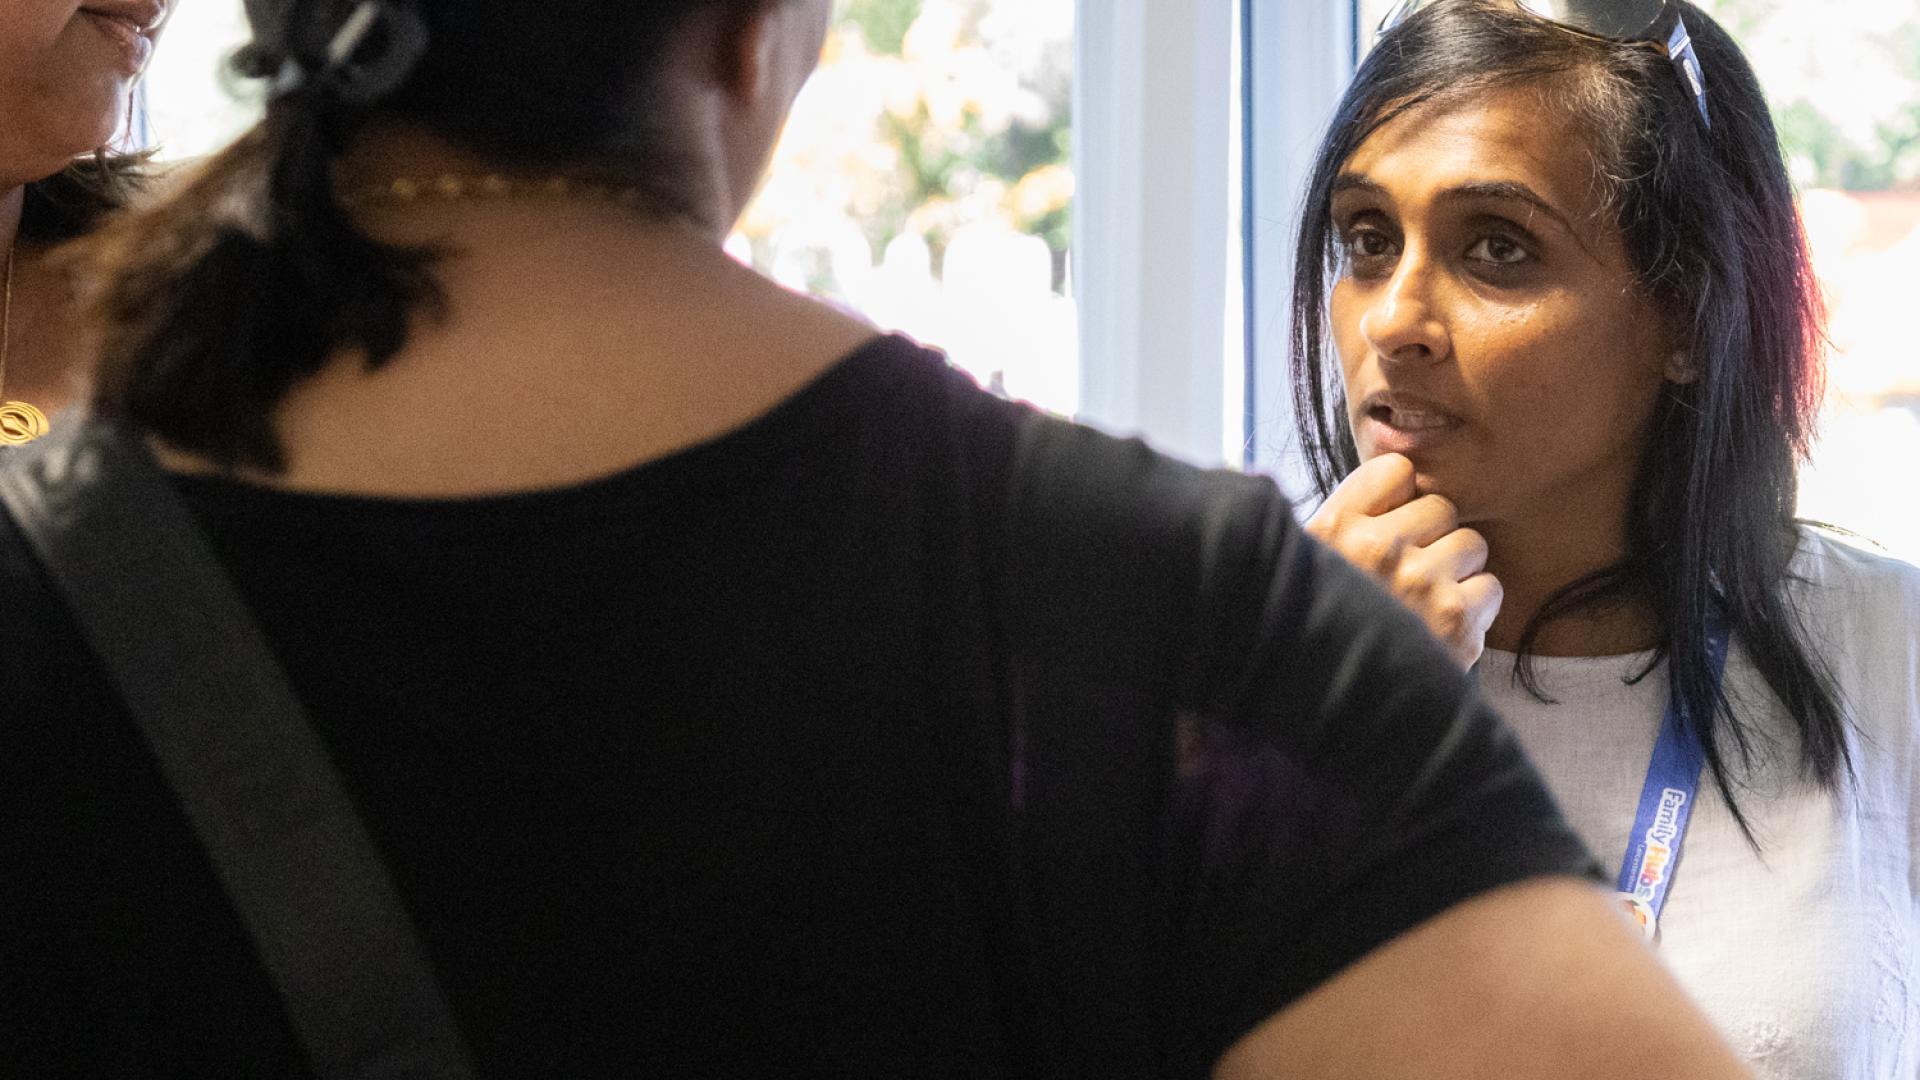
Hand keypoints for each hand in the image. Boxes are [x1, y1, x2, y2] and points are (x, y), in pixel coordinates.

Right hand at [1304, 454, 1502, 668]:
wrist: (1341, 712)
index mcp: (1333, 526)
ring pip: (1471, 544)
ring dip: (1457, 573)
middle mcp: (1377, 548)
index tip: (1390, 527)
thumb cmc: (1323, 633)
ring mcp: (1420, 581)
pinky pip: (1489, 587)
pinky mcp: (1456, 619)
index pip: (1397, 470)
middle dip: (1432, 538)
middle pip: (1441, 507)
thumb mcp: (1313, 565)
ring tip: (1424, 606)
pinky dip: (1474, 612)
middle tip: (1407, 578)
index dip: (1400, 498)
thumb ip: (1350, 521)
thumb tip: (1404, 481)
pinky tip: (1441, 632)